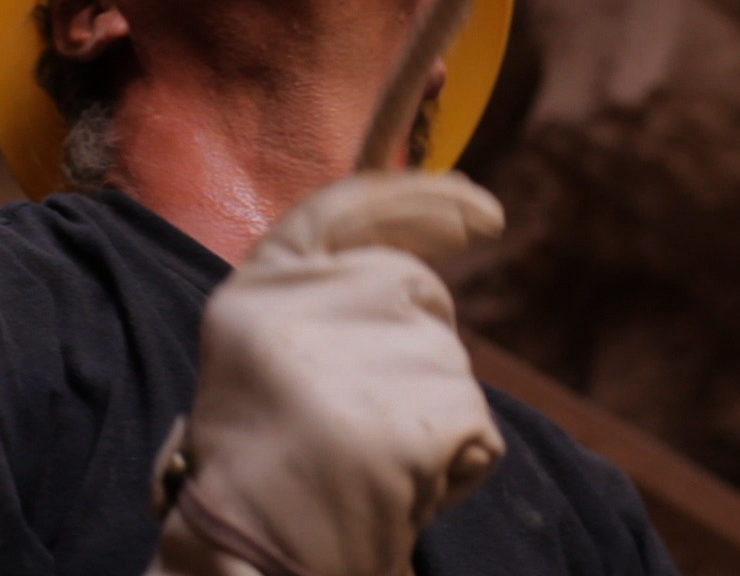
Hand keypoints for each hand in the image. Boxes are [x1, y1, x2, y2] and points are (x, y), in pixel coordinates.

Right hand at [149, 172, 505, 575]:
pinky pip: (475, 427)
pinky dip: (454, 462)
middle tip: (361, 421)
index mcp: (260, 287)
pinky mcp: (426, 407)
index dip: (423, 199)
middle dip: (417, 346)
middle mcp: (314, 301)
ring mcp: (374, 350)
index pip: (350, 207)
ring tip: (362, 464)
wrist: (253, 557)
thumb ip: (322, 298)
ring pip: (448, 365)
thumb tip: (419, 257)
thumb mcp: (263, 356)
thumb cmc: (255, 472)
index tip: (486, 211)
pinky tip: (399, 489)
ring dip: (427, 415)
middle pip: (415, 290)